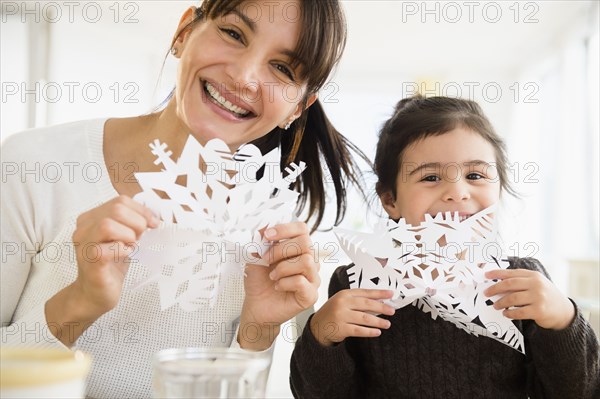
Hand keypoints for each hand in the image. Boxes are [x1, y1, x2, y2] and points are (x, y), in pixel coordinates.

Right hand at [45, 195, 157, 344]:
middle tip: (138, 239)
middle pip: (116, 209)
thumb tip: (152, 216)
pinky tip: (124, 256)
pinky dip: (122, 250)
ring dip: (128, 235)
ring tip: (130, 247)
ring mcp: (85, 244)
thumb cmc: (110, 265)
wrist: (94, 294)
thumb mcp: (123, 238)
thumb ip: (131, 223)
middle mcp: (84, 228)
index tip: (153, 223)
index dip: (141, 211)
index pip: (121, 201)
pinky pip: (107, 248)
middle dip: (136, 223)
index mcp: (91, 218)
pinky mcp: (90, 261)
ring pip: (107, 224)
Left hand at [239, 222, 319, 349]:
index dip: (285, 229)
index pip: (302, 228)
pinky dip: (285, 282)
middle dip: (281, 249)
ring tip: (272, 276)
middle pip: (306, 243)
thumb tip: (265, 226)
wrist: (256, 306)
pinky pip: (302, 282)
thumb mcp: (255, 256)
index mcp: (298, 248)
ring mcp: (312, 278)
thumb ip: (260, 240)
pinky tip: (278, 286)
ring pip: (306, 262)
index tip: (267, 236)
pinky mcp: (310, 295)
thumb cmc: (259, 281)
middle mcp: (309, 261)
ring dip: (283, 268)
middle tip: (266, 259)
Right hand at [309, 289, 394, 346]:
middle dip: (381, 308)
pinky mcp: (341, 328)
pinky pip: (359, 330)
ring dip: (378, 321)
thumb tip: (380, 303)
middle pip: (366, 304)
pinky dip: (369, 332)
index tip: (391, 294)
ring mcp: (341, 316)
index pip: (365, 292)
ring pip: (364, 318)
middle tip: (392, 311)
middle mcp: (342, 303)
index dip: (379, 293)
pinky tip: (377, 332)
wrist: (318, 326)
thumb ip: (357, 301)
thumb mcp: (343, 302)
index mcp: (344, 294)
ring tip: (387, 324)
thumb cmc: (334, 312)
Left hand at [485, 269, 574, 329]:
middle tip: (486, 293)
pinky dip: (509, 313)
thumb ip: (520, 282)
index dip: (497, 273)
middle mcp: (536, 284)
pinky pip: (519, 312)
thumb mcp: (535, 284)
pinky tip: (506, 314)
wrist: (564, 311)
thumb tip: (497, 284)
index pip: (511, 273)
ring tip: (495, 306)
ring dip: (501, 302)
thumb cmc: (544, 296)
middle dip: (495, 288)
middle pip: (509, 284)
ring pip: (512, 298)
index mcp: (533, 276)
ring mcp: (538, 297)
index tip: (486, 275)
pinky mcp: (539, 310)